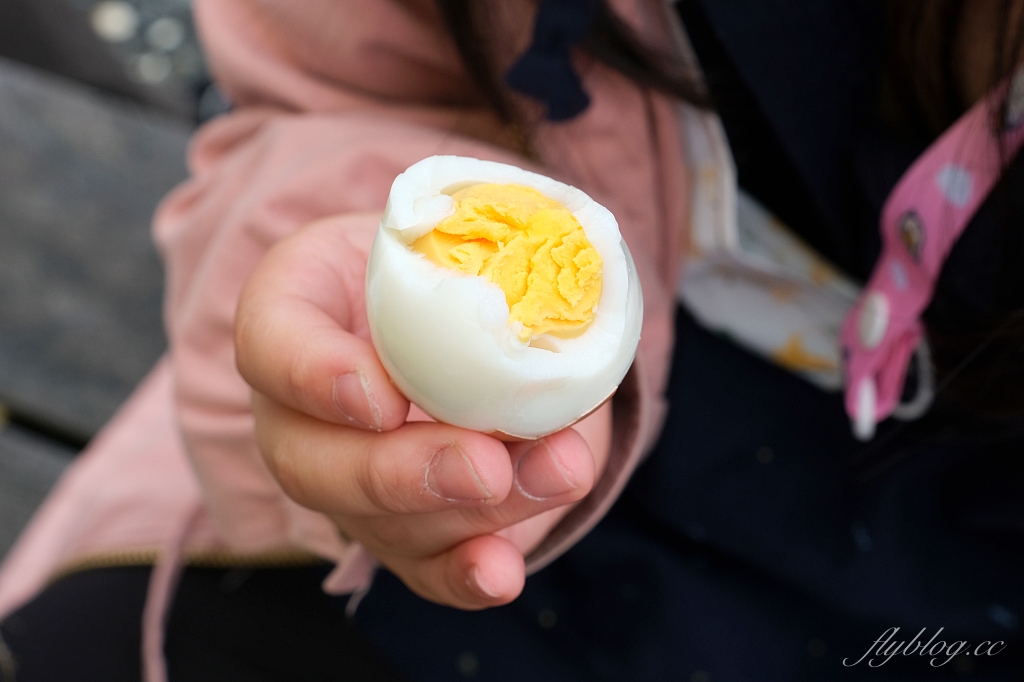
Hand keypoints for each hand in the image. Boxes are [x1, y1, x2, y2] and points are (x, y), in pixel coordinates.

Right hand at [235, 214, 610, 608]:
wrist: (470, 310)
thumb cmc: (454, 259)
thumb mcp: (459, 230)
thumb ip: (484, 258)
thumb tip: (551, 317)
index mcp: (295, 306)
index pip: (270, 340)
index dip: (314, 375)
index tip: (380, 398)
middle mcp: (299, 407)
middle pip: (309, 462)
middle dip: (398, 474)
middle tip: (483, 464)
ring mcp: (344, 477)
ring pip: (374, 523)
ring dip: (470, 513)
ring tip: (558, 475)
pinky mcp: (399, 527)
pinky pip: (417, 565)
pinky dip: (461, 574)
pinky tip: (502, 572)